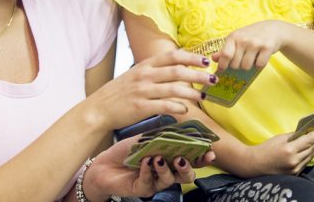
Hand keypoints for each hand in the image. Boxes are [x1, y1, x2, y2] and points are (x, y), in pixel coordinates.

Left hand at [83, 136, 215, 198]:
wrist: (104, 164)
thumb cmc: (127, 151)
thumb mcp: (146, 139)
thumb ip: (163, 135)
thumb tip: (180, 124)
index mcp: (171, 159)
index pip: (192, 159)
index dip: (202, 157)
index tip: (210, 150)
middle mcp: (166, 172)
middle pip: (186, 175)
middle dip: (189, 167)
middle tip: (184, 158)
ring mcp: (155, 182)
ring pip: (170, 180)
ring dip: (166, 169)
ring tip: (159, 158)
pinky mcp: (142, 189)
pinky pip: (149, 182)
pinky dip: (148, 171)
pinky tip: (145, 162)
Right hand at [89, 49, 216, 130]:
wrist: (99, 109)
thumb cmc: (120, 92)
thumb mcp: (136, 74)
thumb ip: (155, 70)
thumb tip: (179, 67)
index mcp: (145, 65)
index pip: (172, 56)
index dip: (191, 57)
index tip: (206, 61)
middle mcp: (145, 75)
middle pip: (177, 71)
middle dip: (198, 75)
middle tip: (214, 79)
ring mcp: (142, 91)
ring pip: (174, 89)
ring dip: (192, 93)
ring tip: (204, 97)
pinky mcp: (141, 108)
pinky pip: (164, 106)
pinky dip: (177, 107)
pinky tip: (185, 110)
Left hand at [214, 20, 290, 70]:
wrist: (273, 29)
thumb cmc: (251, 36)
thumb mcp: (237, 39)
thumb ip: (225, 50)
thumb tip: (213, 59)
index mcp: (233, 37)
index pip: (225, 55)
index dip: (222, 65)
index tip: (222, 69)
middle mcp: (243, 39)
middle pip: (235, 65)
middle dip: (238, 66)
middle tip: (242, 59)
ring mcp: (255, 44)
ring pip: (246, 67)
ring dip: (249, 66)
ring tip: (252, 57)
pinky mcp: (267, 48)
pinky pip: (259, 65)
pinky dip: (259, 65)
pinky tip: (260, 56)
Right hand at [244, 129, 313, 175]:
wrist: (255, 164)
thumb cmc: (265, 149)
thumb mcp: (279, 138)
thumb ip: (294, 136)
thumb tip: (306, 133)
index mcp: (289, 150)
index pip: (308, 141)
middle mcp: (294, 161)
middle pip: (312, 149)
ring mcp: (294, 169)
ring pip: (310, 156)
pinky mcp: (294, 174)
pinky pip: (305, 163)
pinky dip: (310, 156)